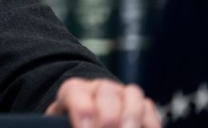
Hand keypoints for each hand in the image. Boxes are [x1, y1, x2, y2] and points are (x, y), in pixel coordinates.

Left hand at [45, 78, 160, 127]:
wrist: (89, 119)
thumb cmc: (72, 123)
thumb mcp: (61, 123)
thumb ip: (62, 123)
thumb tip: (65, 125)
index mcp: (74, 90)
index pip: (76, 91)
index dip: (82, 111)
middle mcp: (100, 87)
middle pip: (107, 93)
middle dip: (108, 116)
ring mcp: (123, 94)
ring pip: (132, 98)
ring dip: (131, 120)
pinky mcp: (144, 106)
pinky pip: (150, 111)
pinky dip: (150, 125)